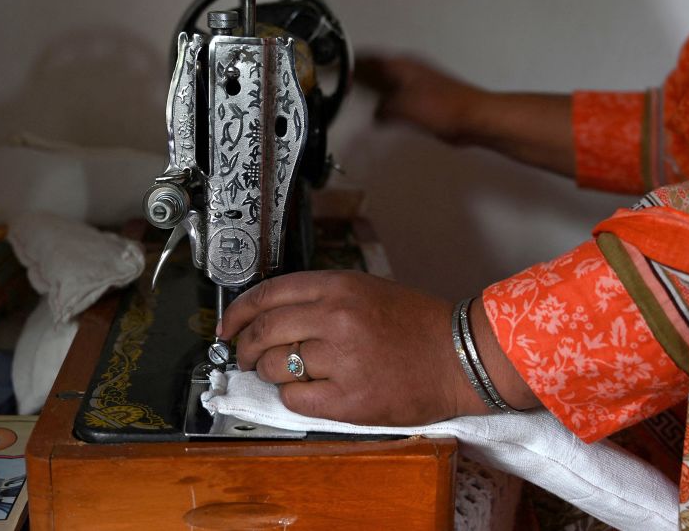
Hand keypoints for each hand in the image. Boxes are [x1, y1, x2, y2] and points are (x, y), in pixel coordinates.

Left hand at [216, 270, 533, 425]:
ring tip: (285, 373)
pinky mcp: (349, 400)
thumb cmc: (417, 324)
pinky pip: (296, 399)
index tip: (227, 326)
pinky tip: (310, 391)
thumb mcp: (368, 290)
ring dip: (270, 372)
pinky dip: (294, 396)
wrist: (460, 357)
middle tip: (243, 356)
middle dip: (243, 347)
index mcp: (339, 287)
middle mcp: (335, 318)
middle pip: (263, 332)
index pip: (267, 294)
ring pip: (275, 367)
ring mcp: (341, 360)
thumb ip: (321, 298)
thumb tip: (272, 317)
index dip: (238, 313)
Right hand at [357, 53, 575, 176]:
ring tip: (358, 96)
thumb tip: (375, 114)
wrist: (474, 119)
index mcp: (402, 65)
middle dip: (361, 75)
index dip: (351, 63)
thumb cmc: (446, 108)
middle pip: (378, 69)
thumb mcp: (403, 108)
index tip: (338, 67)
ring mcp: (420, 83)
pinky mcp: (428, 99)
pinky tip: (384, 112)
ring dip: (375, 87)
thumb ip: (383, 110)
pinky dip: (388, 101)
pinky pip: (399, 96)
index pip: (369, 58)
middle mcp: (411, 70)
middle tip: (344, 82)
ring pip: (389, 81)